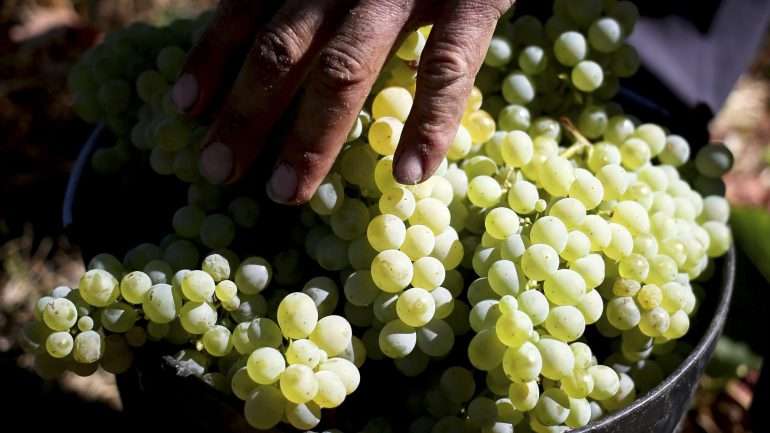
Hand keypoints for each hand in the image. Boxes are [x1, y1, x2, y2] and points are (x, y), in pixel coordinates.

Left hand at [173, 0, 514, 203]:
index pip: (247, 6)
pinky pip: (445, 67)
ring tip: (286, 193)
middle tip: (217, 171)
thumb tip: (263, 46)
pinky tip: (409, 173)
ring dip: (311, 136)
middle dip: (246, 113)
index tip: (185, 107)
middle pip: (284, 47)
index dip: (212, 56)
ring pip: (345, 66)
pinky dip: (428, 122)